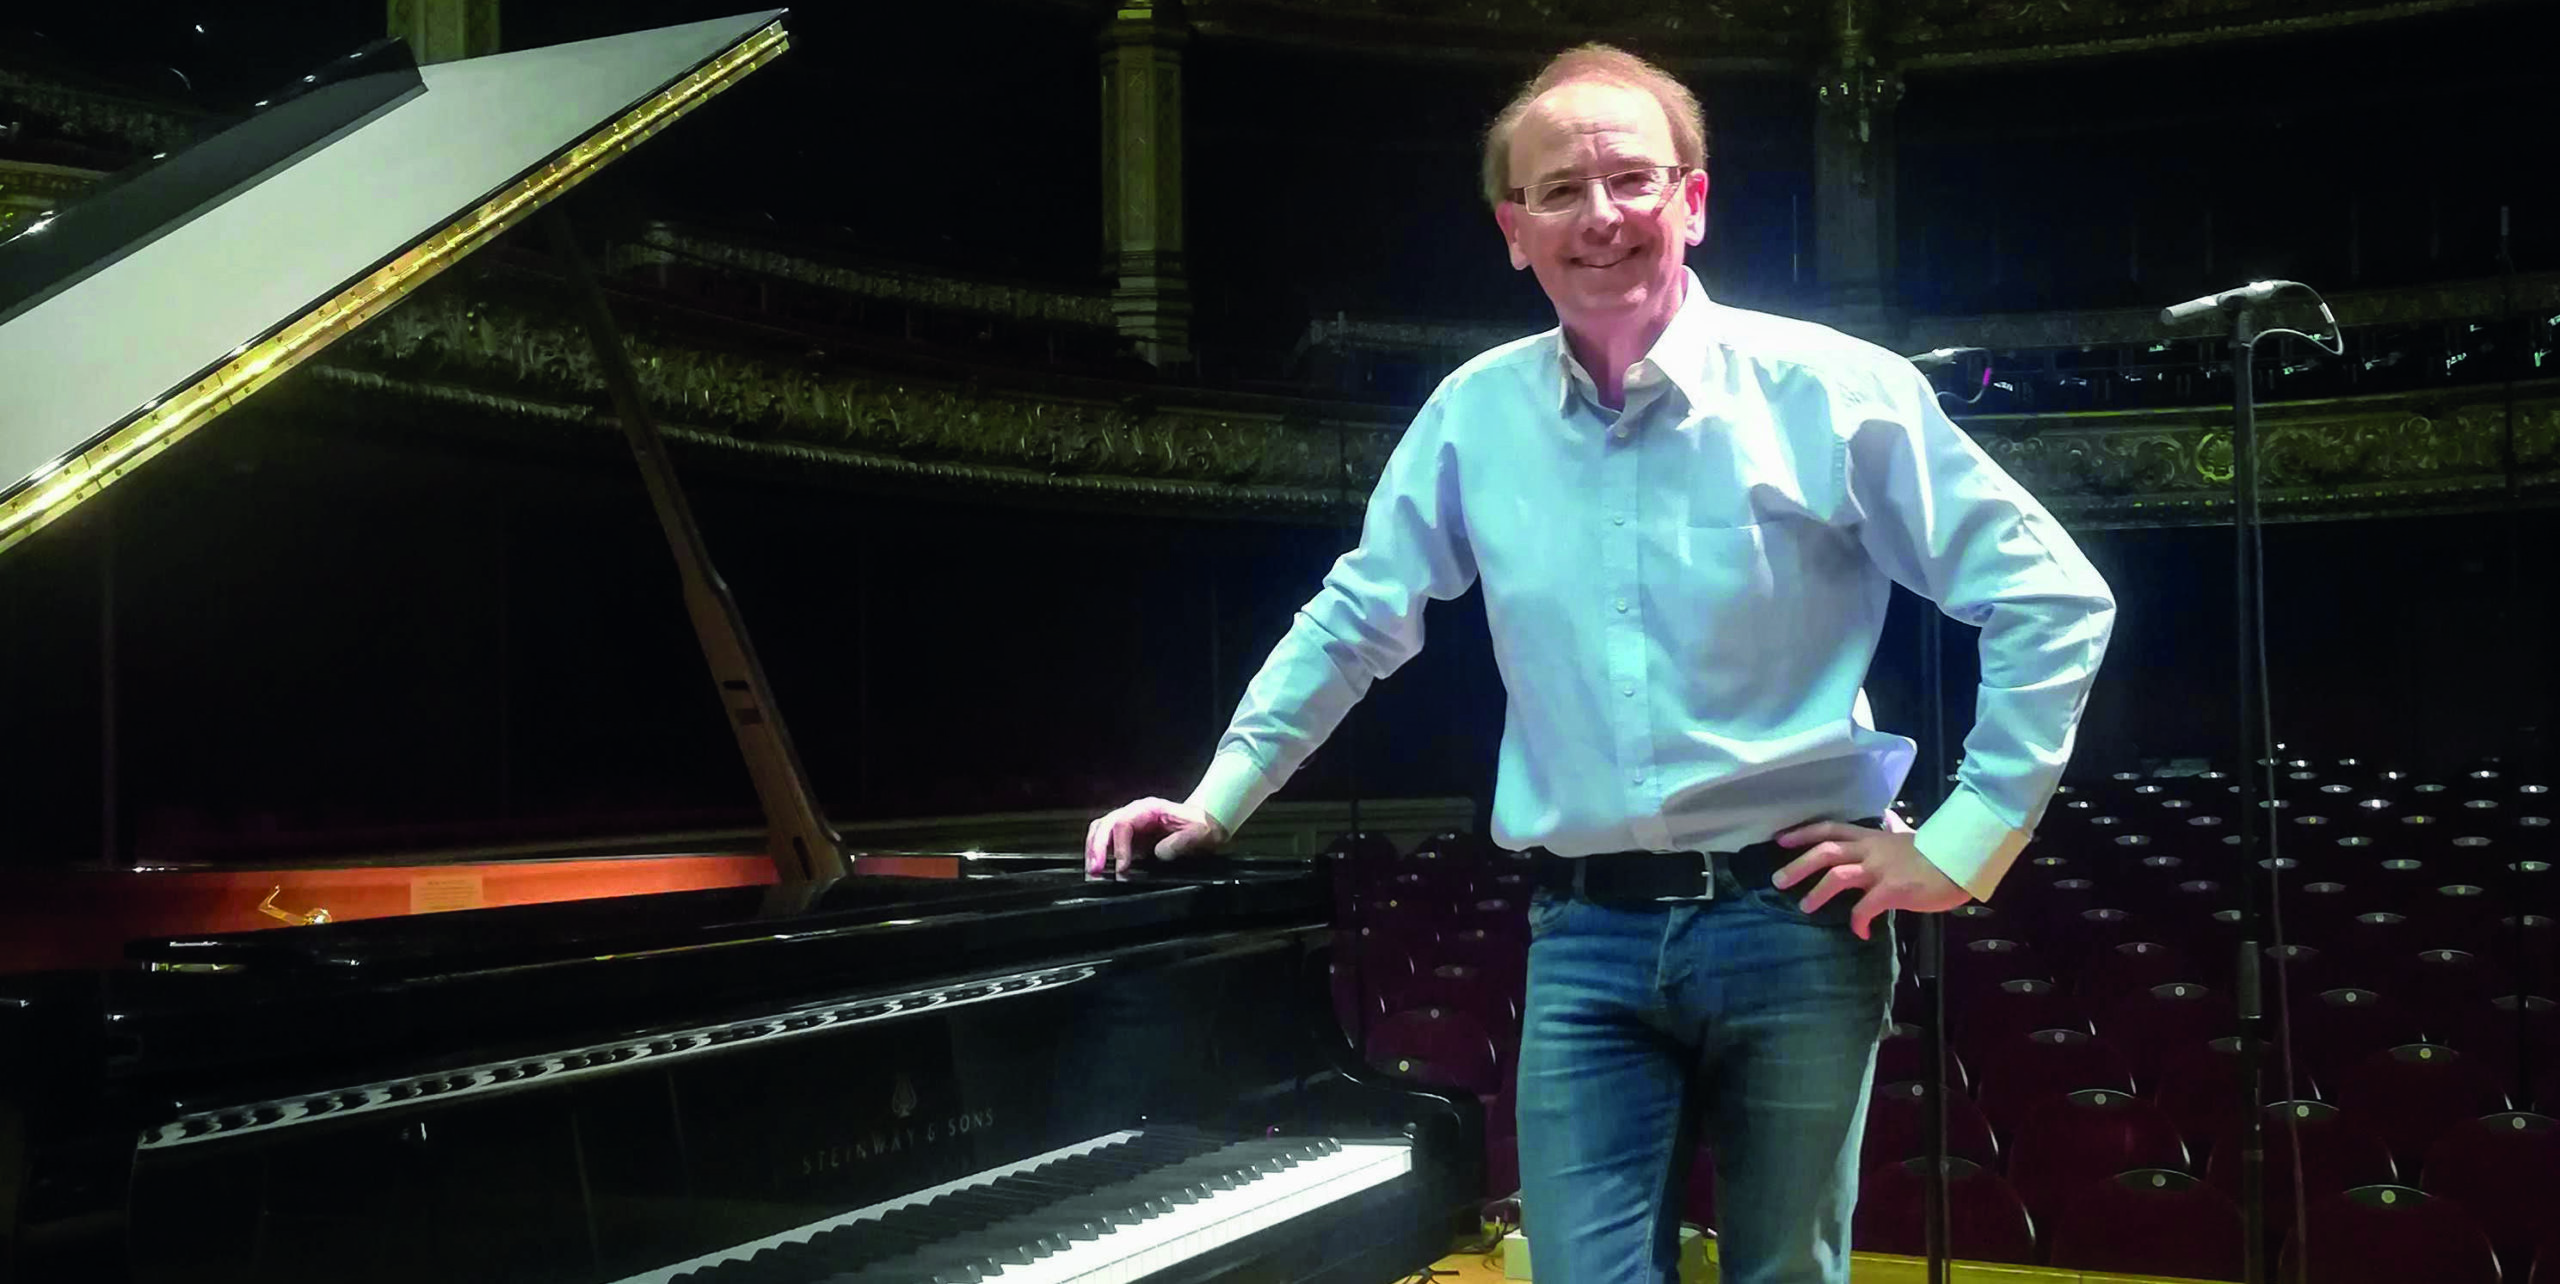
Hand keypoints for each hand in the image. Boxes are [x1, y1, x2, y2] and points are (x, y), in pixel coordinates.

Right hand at [1084, 797, 1228, 876]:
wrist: (1206, 824)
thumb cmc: (1202, 826)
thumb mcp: (1199, 833)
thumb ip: (1181, 841)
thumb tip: (1160, 852)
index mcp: (1148, 809)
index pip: (1123, 824)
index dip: (1119, 847)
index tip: (1122, 868)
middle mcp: (1134, 814)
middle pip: (1105, 826)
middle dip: (1097, 848)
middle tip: (1094, 871)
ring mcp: (1130, 825)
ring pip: (1101, 832)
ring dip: (1093, 852)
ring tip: (1092, 873)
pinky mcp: (1130, 838)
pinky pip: (1108, 843)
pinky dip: (1100, 856)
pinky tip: (1100, 871)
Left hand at [1770, 815, 1969, 940]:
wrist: (1962, 862)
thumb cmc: (1937, 852)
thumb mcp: (1908, 836)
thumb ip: (1892, 831)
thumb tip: (1888, 819)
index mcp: (1872, 837)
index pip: (1830, 829)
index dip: (1803, 833)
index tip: (1780, 839)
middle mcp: (1871, 850)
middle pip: (1825, 852)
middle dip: (1798, 866)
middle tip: (1777, 881)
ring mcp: (1881, 869)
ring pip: (1838, 875)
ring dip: (1817, 893)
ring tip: (1805, 907)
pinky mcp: (1894, 890)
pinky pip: (1866, 908)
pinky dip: (1858, 922)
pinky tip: (1860, 933)